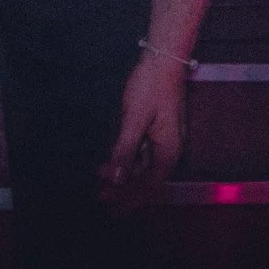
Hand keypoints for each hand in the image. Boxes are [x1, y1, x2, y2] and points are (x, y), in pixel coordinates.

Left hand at [97, 47, 187, 211]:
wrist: (164, 58)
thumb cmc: (151, 87)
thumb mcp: (134, 119)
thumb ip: (124, 151)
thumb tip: (116, 180)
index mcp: (168, 151)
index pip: (148, 186)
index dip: (129, 200)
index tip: (111, 210)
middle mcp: (169, 149)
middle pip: (146, 179)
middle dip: (124, 189)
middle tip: (99, 196)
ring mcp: (164, 138)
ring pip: (143, 166)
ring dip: (123, 175)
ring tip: (101, 180)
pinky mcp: (157, 129)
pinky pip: (142, 153)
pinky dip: (127, 159)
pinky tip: (112, 159)